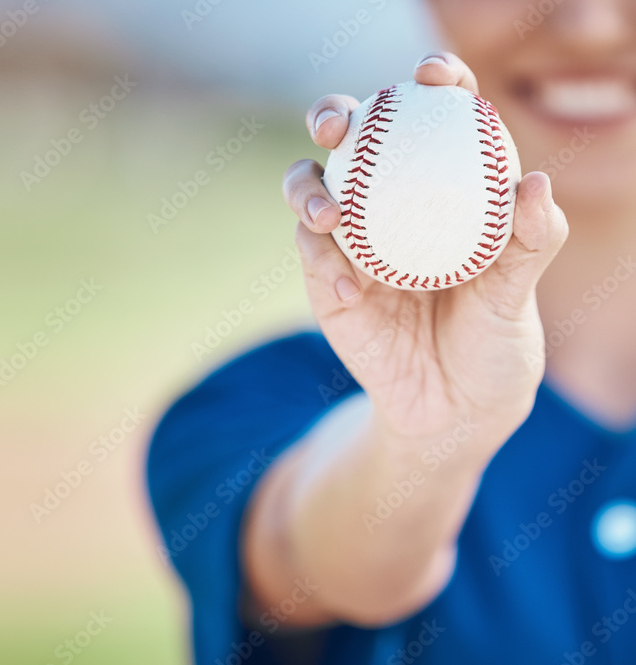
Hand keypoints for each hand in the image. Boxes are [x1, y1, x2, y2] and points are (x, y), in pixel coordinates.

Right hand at [283, 52, 568, 444]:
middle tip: (339, 125)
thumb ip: (529, 242)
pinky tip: (353, 290)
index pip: (431, 121)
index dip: (430, 84)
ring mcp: (350, 244)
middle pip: (348, 140)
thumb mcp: (516, 295)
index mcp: (440, 193)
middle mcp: (389, 207)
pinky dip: (324, 265)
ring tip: (328, 213)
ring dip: (308, 190)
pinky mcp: (324, 284)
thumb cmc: (493, 343)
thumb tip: (533, 184)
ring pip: (309, 189)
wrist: (451, 411)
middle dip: (333, 116)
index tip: (433, 75)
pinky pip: (311, 258)